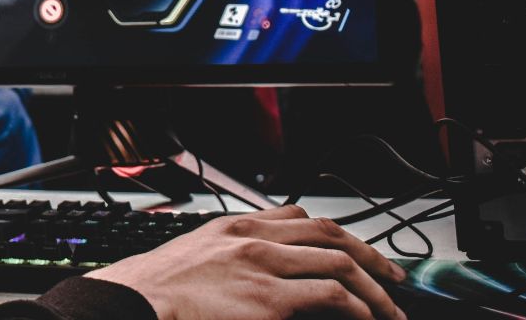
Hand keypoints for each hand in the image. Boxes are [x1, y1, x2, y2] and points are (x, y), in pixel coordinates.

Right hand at [84, 205, 407, 319]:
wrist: (134, 304)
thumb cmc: (156, 290)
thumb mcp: (194, 255)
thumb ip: (230, 253)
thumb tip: (257, 271)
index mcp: (235, 226)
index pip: (299, 216)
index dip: (336, 233)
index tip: (354, 249)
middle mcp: (254, 238)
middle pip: (329, 234)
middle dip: (370, 256)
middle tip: (392, 277)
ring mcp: (264, 267)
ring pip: (340, 263)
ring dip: (374, 288)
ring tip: (390, 308)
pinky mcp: (270, 301)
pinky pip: (332, 296)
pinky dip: (358, 307)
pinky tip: (364, 317)